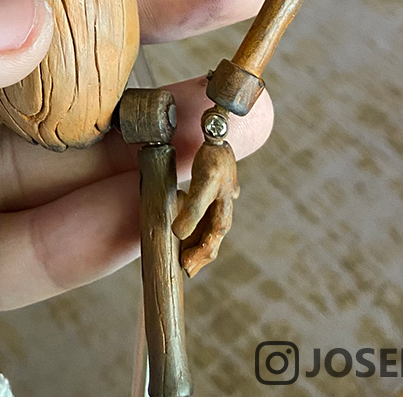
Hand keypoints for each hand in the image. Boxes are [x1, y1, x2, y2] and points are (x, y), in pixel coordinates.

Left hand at [172, 135, 239, 277]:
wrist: (218, 133)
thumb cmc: (213, 159)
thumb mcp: (204, 183)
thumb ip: (194, 209)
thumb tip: (178, 233)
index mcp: (223, 209)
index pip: (212, 239)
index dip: (200, 255)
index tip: (185, 268)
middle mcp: (223, 206)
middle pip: (212, 236)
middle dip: (200, 253)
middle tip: (185, 269)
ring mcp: (218, 198)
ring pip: (208, 227)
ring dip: (197, 242)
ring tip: (184, 258)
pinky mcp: (210, 190)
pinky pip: (203, 213)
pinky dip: (194, 224)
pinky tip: (182, 231)